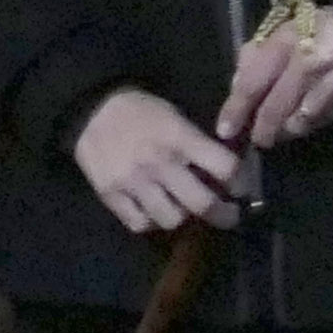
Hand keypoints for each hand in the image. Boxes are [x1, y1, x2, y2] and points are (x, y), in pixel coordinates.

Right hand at [71, 86, 244, 233]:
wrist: (90, 108)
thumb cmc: (140, 110)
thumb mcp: (175, 116)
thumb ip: (198, 144)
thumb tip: (224, 172)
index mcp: (180, 138)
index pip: (224, 168)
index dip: (240, 183)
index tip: (241, 189)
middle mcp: (160, 163)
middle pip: (203, 204)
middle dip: (224, 214)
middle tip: (228, 215)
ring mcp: (134, 182)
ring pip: (172, 219)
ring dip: (183, 217)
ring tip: (183, 209)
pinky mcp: (112, 195)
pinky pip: (140, 224)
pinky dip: (151, 221)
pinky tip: (153, 211)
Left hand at [218, 1, 332, 145]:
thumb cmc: (319, 27)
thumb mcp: (284, 29)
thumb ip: (257, 55)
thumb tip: (236, 90)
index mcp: (289, 38)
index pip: (255, 80)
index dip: (237, 108)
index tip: (225, 130)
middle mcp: (312, 62)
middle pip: (276, 107)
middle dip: (261, 129)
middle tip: (254, 139)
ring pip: (299, 121)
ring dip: (283, 131)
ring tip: (276, 133)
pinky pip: (321, 121)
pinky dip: (306, 125)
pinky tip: (300, 122)